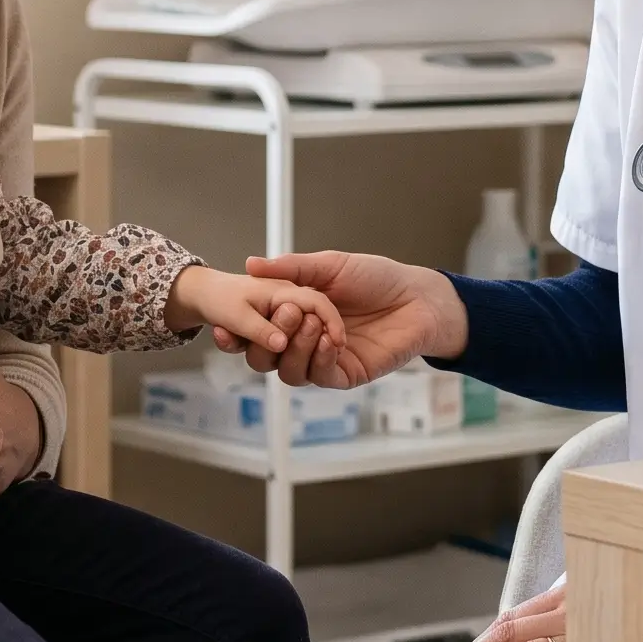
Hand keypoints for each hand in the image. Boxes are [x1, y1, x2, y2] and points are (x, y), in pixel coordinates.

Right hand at [219, 252, 466, 388]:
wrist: (416, 295)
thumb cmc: (376, 277)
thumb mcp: (328, 266)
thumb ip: (290, 268)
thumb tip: (250, 265)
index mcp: (295, 316)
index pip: (256, 331)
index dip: (237, 333)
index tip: (226, 327)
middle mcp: (304, 341)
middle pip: (264, 358)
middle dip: (266, 339)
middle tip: (286, 313)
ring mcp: (324, 360)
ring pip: (288, 372)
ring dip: (295, 348)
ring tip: (312, 322)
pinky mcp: (346, 374)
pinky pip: (320, 376)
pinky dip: (319, 358)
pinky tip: (331, 338)